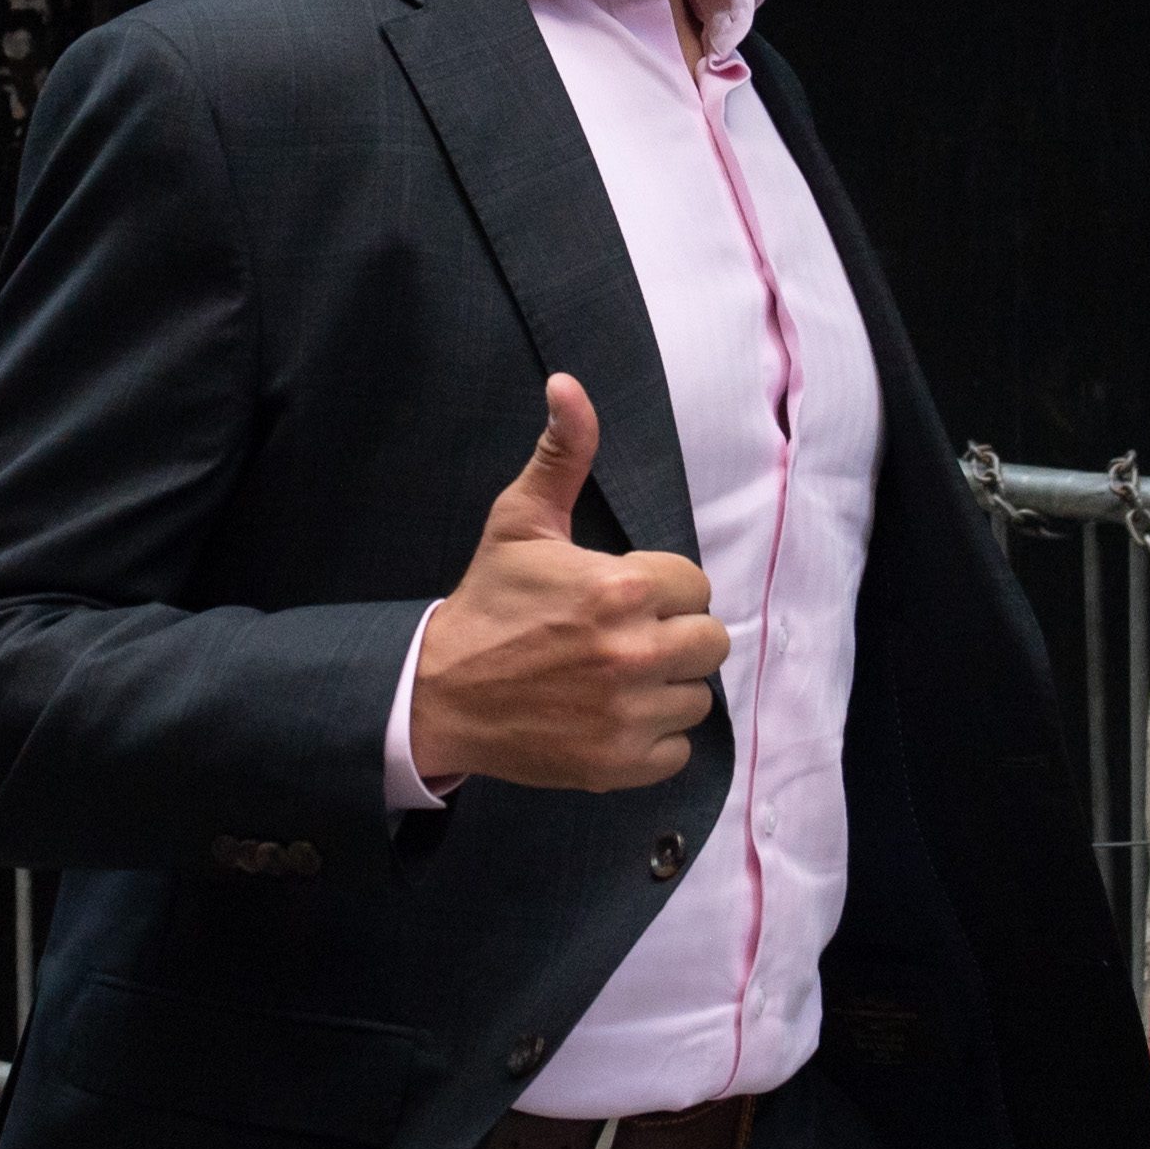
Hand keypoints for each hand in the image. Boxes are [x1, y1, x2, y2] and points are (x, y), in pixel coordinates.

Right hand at [407, 375, 728, 791]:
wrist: (438, 693)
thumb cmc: (488, 604)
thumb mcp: (519, 521)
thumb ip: (562, 454)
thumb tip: (569, 384)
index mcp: (620, 588)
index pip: (695, 586)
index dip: (661, 590)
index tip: (621, 598)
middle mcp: (632, 653)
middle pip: (711, 641)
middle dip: (674, 636)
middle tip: (624, 638)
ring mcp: (627, 714)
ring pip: (697, 697)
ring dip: (666, 689)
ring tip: (616, 678)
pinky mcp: (618, 764)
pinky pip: (677, 751)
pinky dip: (651, 740)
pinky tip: (611, 717)